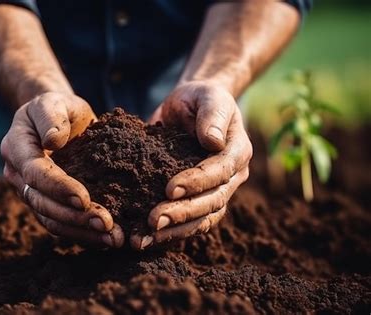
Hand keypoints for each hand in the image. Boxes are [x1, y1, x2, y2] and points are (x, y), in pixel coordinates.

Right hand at [1, 92, 123, 247]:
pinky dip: (84, 233)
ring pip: (51, 220)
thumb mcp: (55, 101)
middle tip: (107, 225)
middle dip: (74, 217)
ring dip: (82, 232)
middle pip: (42, 203)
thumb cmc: (58, 107)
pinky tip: (108, 238)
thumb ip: (52, 116)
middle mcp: (18, 175)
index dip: (58, 188)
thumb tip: (52, 141)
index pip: (35, 173)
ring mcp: (31, 192)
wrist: (58, 120)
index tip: (84, 199)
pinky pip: (61, 224)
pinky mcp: (48, 203)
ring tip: (113, 239)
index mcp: (16, 147)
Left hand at [131, 81, 251, 249]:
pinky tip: (144, 238)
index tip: (170, 188)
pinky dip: (168, 232)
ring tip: (144, 239)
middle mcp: (231, 177)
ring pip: (201, 219)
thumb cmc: (201, 98)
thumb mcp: (207, 97)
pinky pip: (188, 221)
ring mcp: (216, 191)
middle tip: (153, 221)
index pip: (220, 172)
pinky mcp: (197, 199)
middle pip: (211, 202)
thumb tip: (212, 141)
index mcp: (237, 152)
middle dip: (182, 213)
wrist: (192, 107)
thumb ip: (211, 115)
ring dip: (174, 231)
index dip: (197, 182)